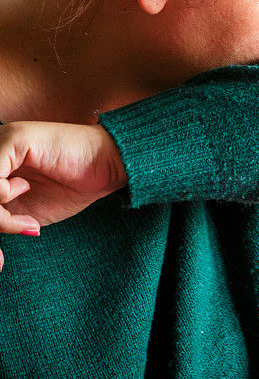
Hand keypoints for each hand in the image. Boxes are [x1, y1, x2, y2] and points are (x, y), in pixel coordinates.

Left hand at [0, 121, 127, 269]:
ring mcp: (1, 142)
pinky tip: (25, 191)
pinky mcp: (13, 139)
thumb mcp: (25, 212)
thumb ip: (0, 219)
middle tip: (14, 237)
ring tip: (25, 222)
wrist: (111, 164)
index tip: (2, 257)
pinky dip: (2, 196)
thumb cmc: (74, 186)